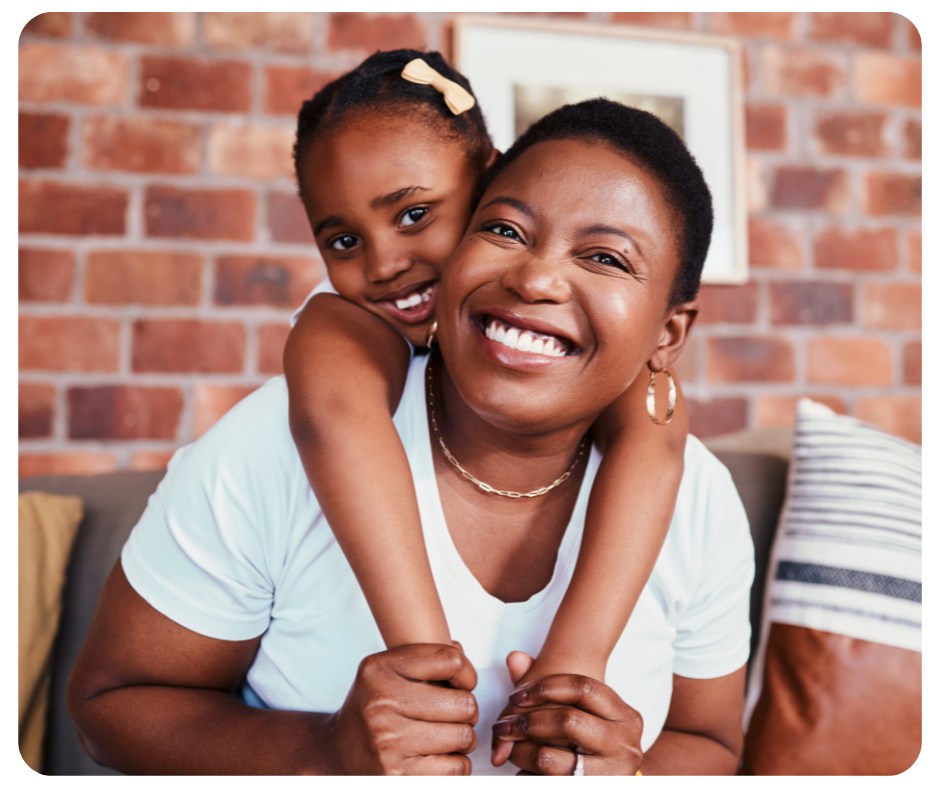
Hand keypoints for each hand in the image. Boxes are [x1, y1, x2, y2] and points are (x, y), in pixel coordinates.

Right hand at [326, 643, 478, 775]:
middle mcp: (381, 703)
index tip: (461, 684)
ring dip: (463, 739)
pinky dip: (457, 764)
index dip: (467, 674)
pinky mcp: (398, 774)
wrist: (337, 753)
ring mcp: (388, 742)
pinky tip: (441, 757)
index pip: (451, 660)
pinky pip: (457, 767)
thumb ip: (424, 658)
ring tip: (446, 736)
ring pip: (463, 736)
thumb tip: (460, 649)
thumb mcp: (385, 672)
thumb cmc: (373, 708)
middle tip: (454, 715)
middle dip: (467, 711)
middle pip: (464, 703)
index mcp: (379, 670)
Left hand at [493, 669, 643, 775]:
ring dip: (520, 752)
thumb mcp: (583, 716)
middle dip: (527, 722)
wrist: (614, 783)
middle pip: (566, 721)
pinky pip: (546, 781)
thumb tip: (513, 658)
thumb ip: (547, 686)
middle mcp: (624, 744)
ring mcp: (612, 773)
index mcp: (625, 716)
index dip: (545, 687)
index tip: (516, 695)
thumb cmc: (593, 745)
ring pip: (549, 759)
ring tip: (509, 749)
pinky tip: (524, 771)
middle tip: (503, 726)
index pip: (583, 687)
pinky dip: (528, 776)